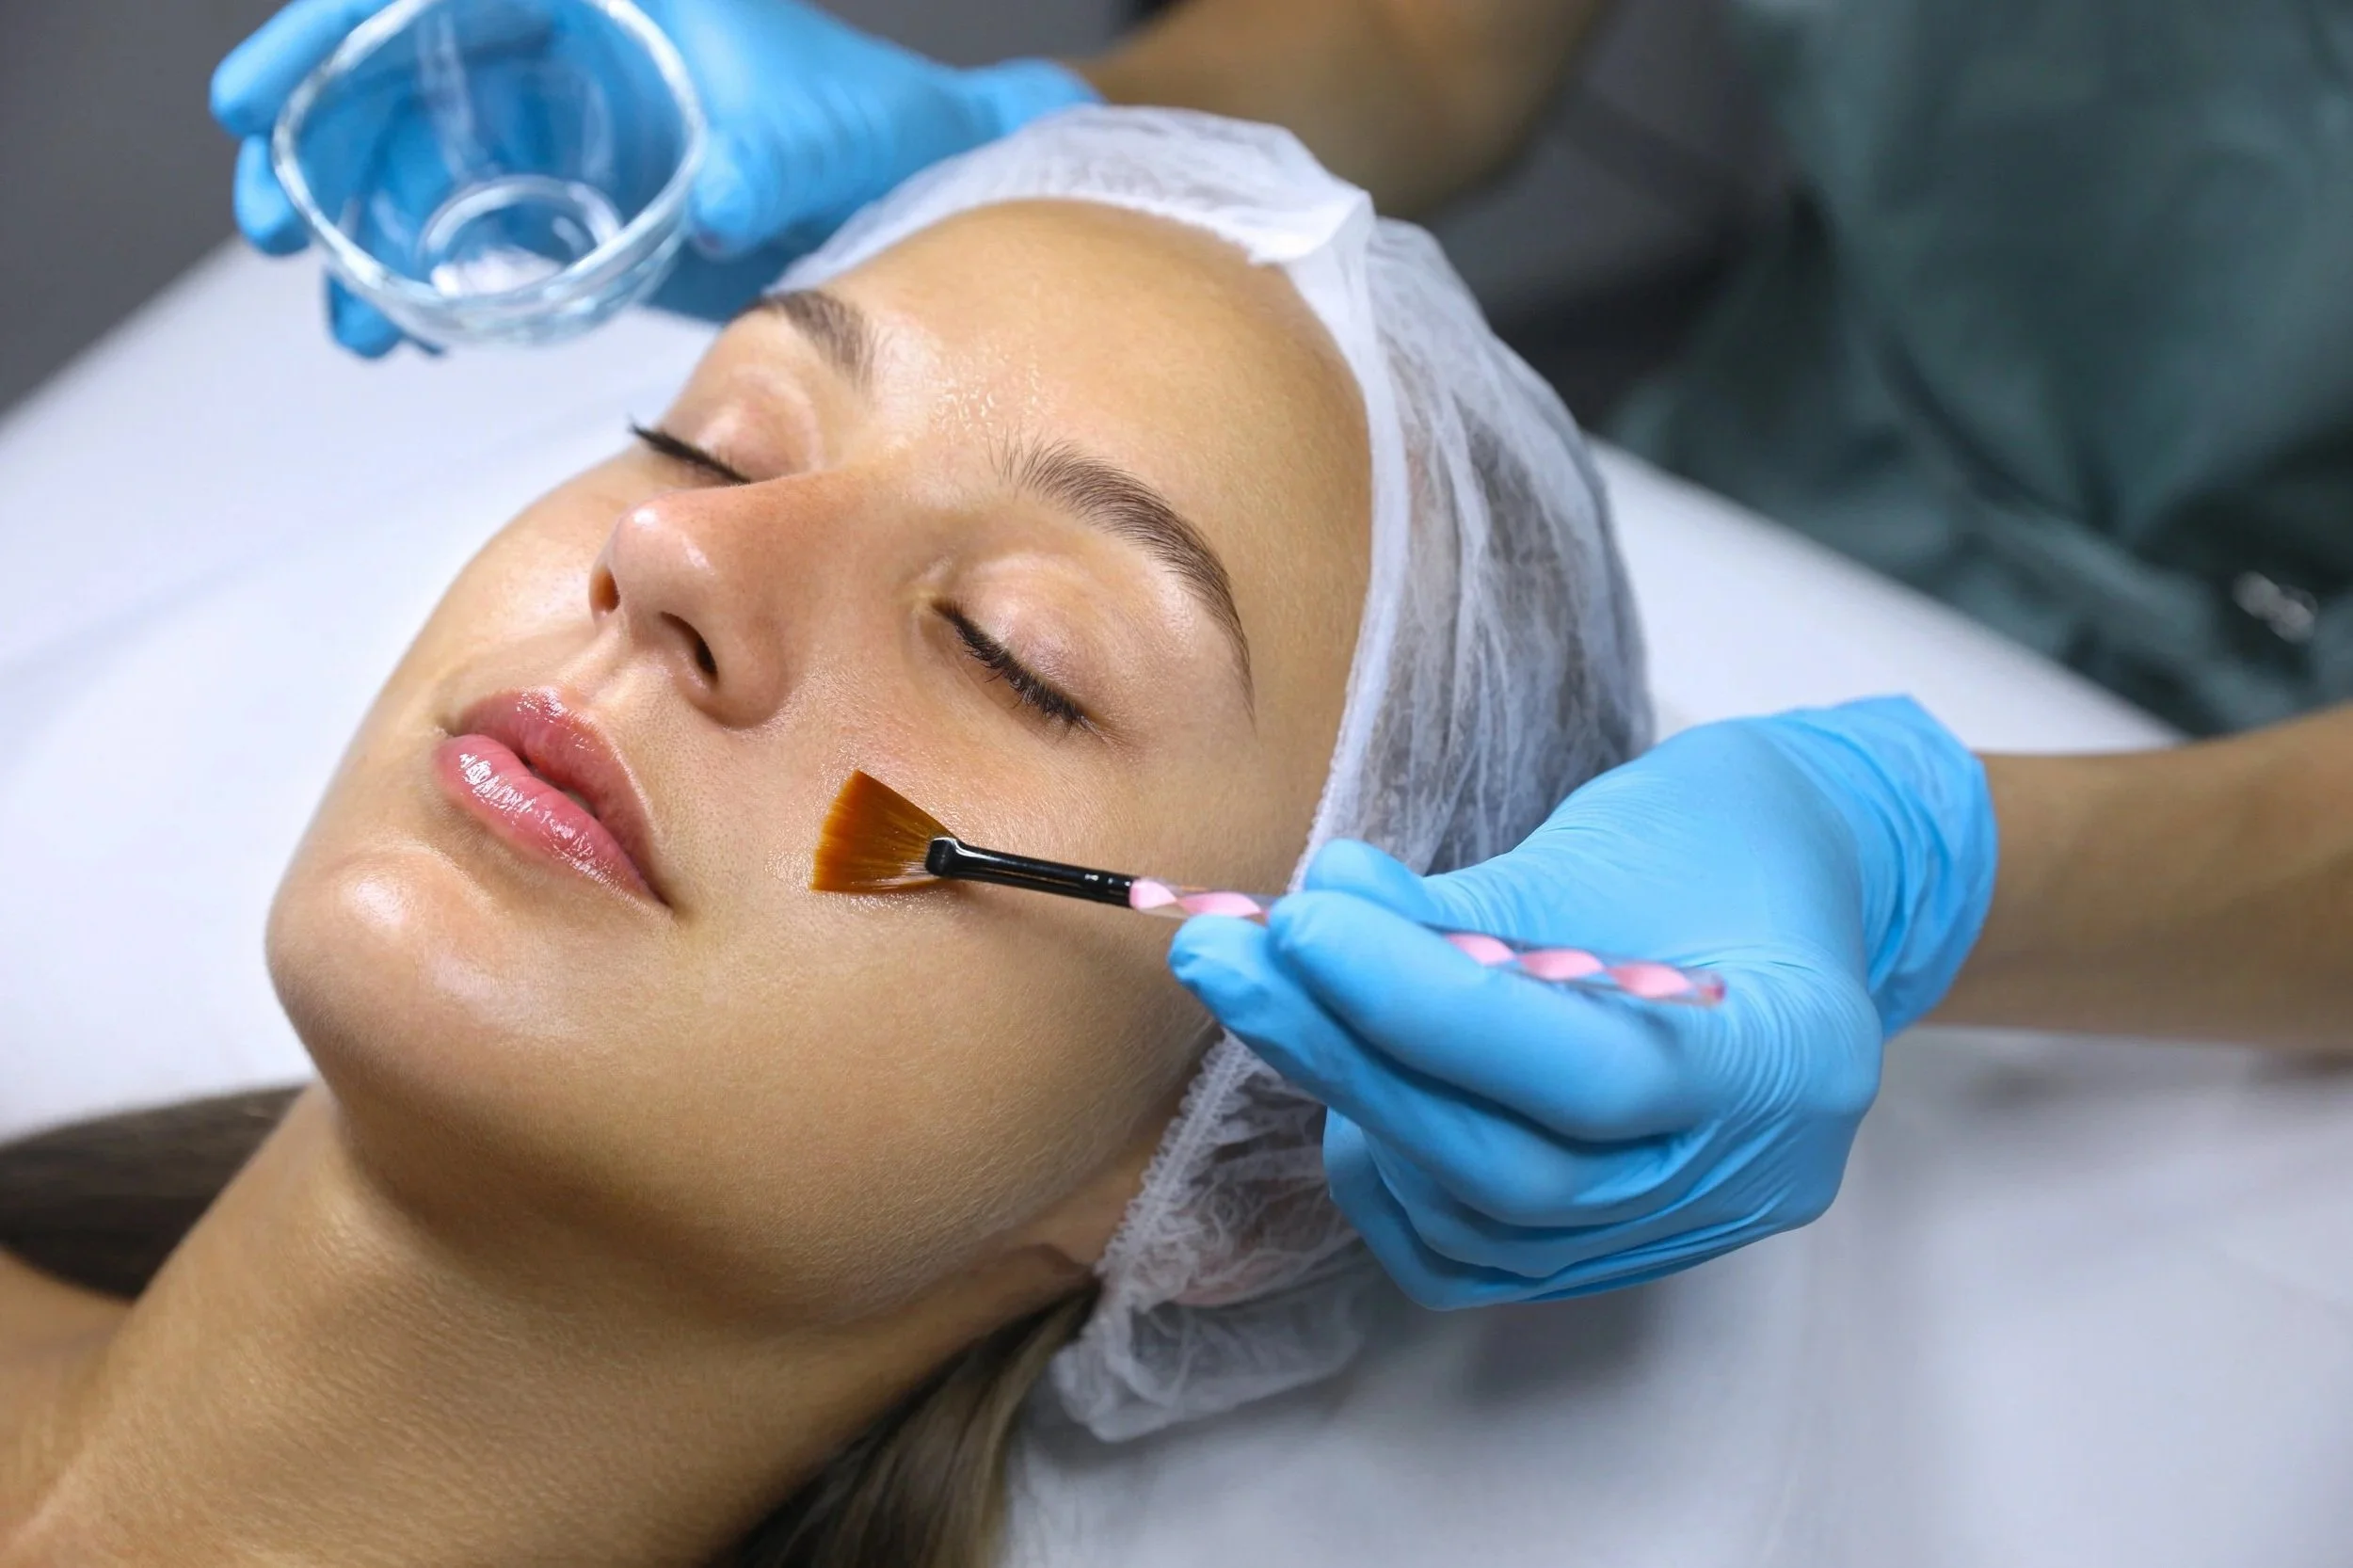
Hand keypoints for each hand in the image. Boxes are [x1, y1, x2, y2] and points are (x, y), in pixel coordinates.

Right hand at [210, 0, 1096, 355]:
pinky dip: (431, 273)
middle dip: (325, 142)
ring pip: (425, 155)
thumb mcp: (815, 136)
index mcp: (604, 1)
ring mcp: (570, 122)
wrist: (912, 189)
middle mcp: (571, 47)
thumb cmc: (873, 132)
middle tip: (276, 222)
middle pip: (401, 71)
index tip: (263, 99)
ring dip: (369, 229)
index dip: (334, 35)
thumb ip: (767, 157)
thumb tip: (725, 197)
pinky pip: (476, 222)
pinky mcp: (584, 196)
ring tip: (346, 314)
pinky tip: (406, 330)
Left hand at [1169, 698, 1996, 1306]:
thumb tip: (1315, 910)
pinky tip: (1347, 1073)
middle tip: (1231, 957)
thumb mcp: (1610, 843)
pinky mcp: (1610, 1251)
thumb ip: (1463, 908)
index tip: (1307, 924)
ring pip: (1478, 1220)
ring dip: (1355, 1100)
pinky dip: (1383, 1172)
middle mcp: (1752, 1174)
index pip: (1595, 1072)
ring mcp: (1684, 1229)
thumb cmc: (1718, 837)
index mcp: (1796, 1057)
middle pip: (1518, 1170)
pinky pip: (1465, 1254)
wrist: (1796, 880)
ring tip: (1285, 988)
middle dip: (1353, 1055)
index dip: (1434, 1008)